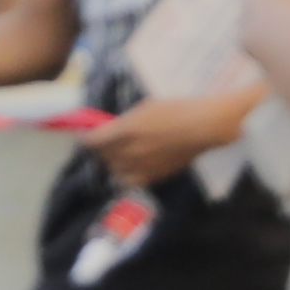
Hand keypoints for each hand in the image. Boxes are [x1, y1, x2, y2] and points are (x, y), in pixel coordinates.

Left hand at [84, 85, 256, 189]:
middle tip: (105, 141)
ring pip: (115, 170)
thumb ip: (124, 122)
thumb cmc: (176, 109)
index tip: (86, 134)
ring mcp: (141, 167)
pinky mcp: (154, 177)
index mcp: (125, 131)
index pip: (93, 141)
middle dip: (101, 148)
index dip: (86, 138)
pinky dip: (127, 174)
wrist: (204, 127)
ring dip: (113, 162)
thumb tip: (110, 130)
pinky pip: (131, 180)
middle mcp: (129, 152)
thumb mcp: (145, 108)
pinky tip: (133, 167)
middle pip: (103, 156)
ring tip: (119, 154)